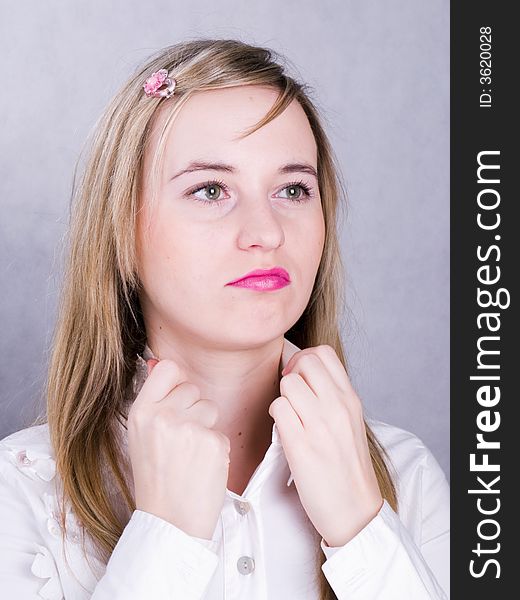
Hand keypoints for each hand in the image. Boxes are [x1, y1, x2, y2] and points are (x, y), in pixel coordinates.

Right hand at [127, 358, 230, 539]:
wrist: (169, 523)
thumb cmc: (155, 479)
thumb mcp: (141, 435)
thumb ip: (153, 399)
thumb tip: (158, 363)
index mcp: (141, 412)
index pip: (168, 367)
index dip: (176, 381)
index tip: (176, 398)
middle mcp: (163, 416)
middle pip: (192, 388)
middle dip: (192, 409)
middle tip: (180, 440)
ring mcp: (189, 428)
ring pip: (210, 407)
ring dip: (205, 426)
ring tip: (190, 453)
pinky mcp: (213, 442)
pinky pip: (221, 431)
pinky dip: (215, 448)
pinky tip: (201, 466)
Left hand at [268, 345, 382, 546]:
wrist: (355, 510)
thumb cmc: (348, 467)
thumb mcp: (350, 422)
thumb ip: (332, 396)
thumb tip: (303, 374)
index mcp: (351, 399)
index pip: (324, 353)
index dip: (304, 359)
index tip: (300, 377)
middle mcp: (338, 407)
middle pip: (304, 362)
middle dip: (291, 375)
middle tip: (291, 396)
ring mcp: (320, 426)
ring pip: (288, 384)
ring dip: (283, 398)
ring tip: (290, 417)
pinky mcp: (301, 446)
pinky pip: (278, 409)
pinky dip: (277, 417)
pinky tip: (285, 433)